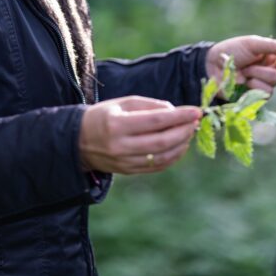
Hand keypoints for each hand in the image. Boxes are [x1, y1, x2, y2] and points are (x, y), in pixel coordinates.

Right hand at [78, 96, 200, 174]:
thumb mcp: (122, 103)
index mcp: (117, 124)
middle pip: (162, 141)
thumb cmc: (103, 116)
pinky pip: (157, 166)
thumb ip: (149, 106)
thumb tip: (174, 111)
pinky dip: (172, 157)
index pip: (155, 120)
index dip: (179, 116)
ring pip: (162, 156)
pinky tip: (180, 146)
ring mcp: (124, 162)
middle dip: (184, 131)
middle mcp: (121, 146)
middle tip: (196, 121)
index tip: (196, 110)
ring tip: (190, 132)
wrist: (78, 141)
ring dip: (181, 145)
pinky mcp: (128, 171)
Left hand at [205, 35, 275, 94]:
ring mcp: (264, 83)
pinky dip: (254, 84)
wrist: (212, 65)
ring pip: (275, 79)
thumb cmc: (231, 51)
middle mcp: (271, 69)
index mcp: (271, 55)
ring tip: (245, 69)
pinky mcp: (257, 96)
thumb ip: (271, 46)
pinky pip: (266, 92)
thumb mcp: (251, 43)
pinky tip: (244, 81)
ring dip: (259, 72)